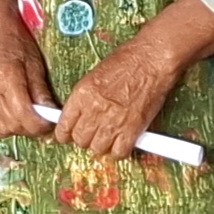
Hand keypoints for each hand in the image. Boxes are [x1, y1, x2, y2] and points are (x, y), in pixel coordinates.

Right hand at [0, 21, 56, 137]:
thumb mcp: (35, 64)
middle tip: (42, 122)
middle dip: (31, 129)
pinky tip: (10, 117)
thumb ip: (42, 92)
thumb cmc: (16, 42)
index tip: (50, 123)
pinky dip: (1, 127)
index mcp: (6, 76)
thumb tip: (52, 117)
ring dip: (16, 129)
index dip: (41, 126)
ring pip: (0, 129)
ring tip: (26, 118)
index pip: (24, 115)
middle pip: (12, 125)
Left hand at [56, 36, 182, 158]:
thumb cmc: (125, 62)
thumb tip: (78, 115)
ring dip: (101, 145)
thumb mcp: (93, 76)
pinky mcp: (132, 130)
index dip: (64, 134)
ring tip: (105, 137)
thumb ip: (84, 98)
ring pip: (98, 149)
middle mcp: (94, 110)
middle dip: (83, 139)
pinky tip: (120, 143)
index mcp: (81, 94)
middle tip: (89, 134)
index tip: (65, 136)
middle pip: (80, 140)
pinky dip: (119, 151)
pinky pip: (119, 152)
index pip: (64, 125)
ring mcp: (113, 122)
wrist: (149, 61)